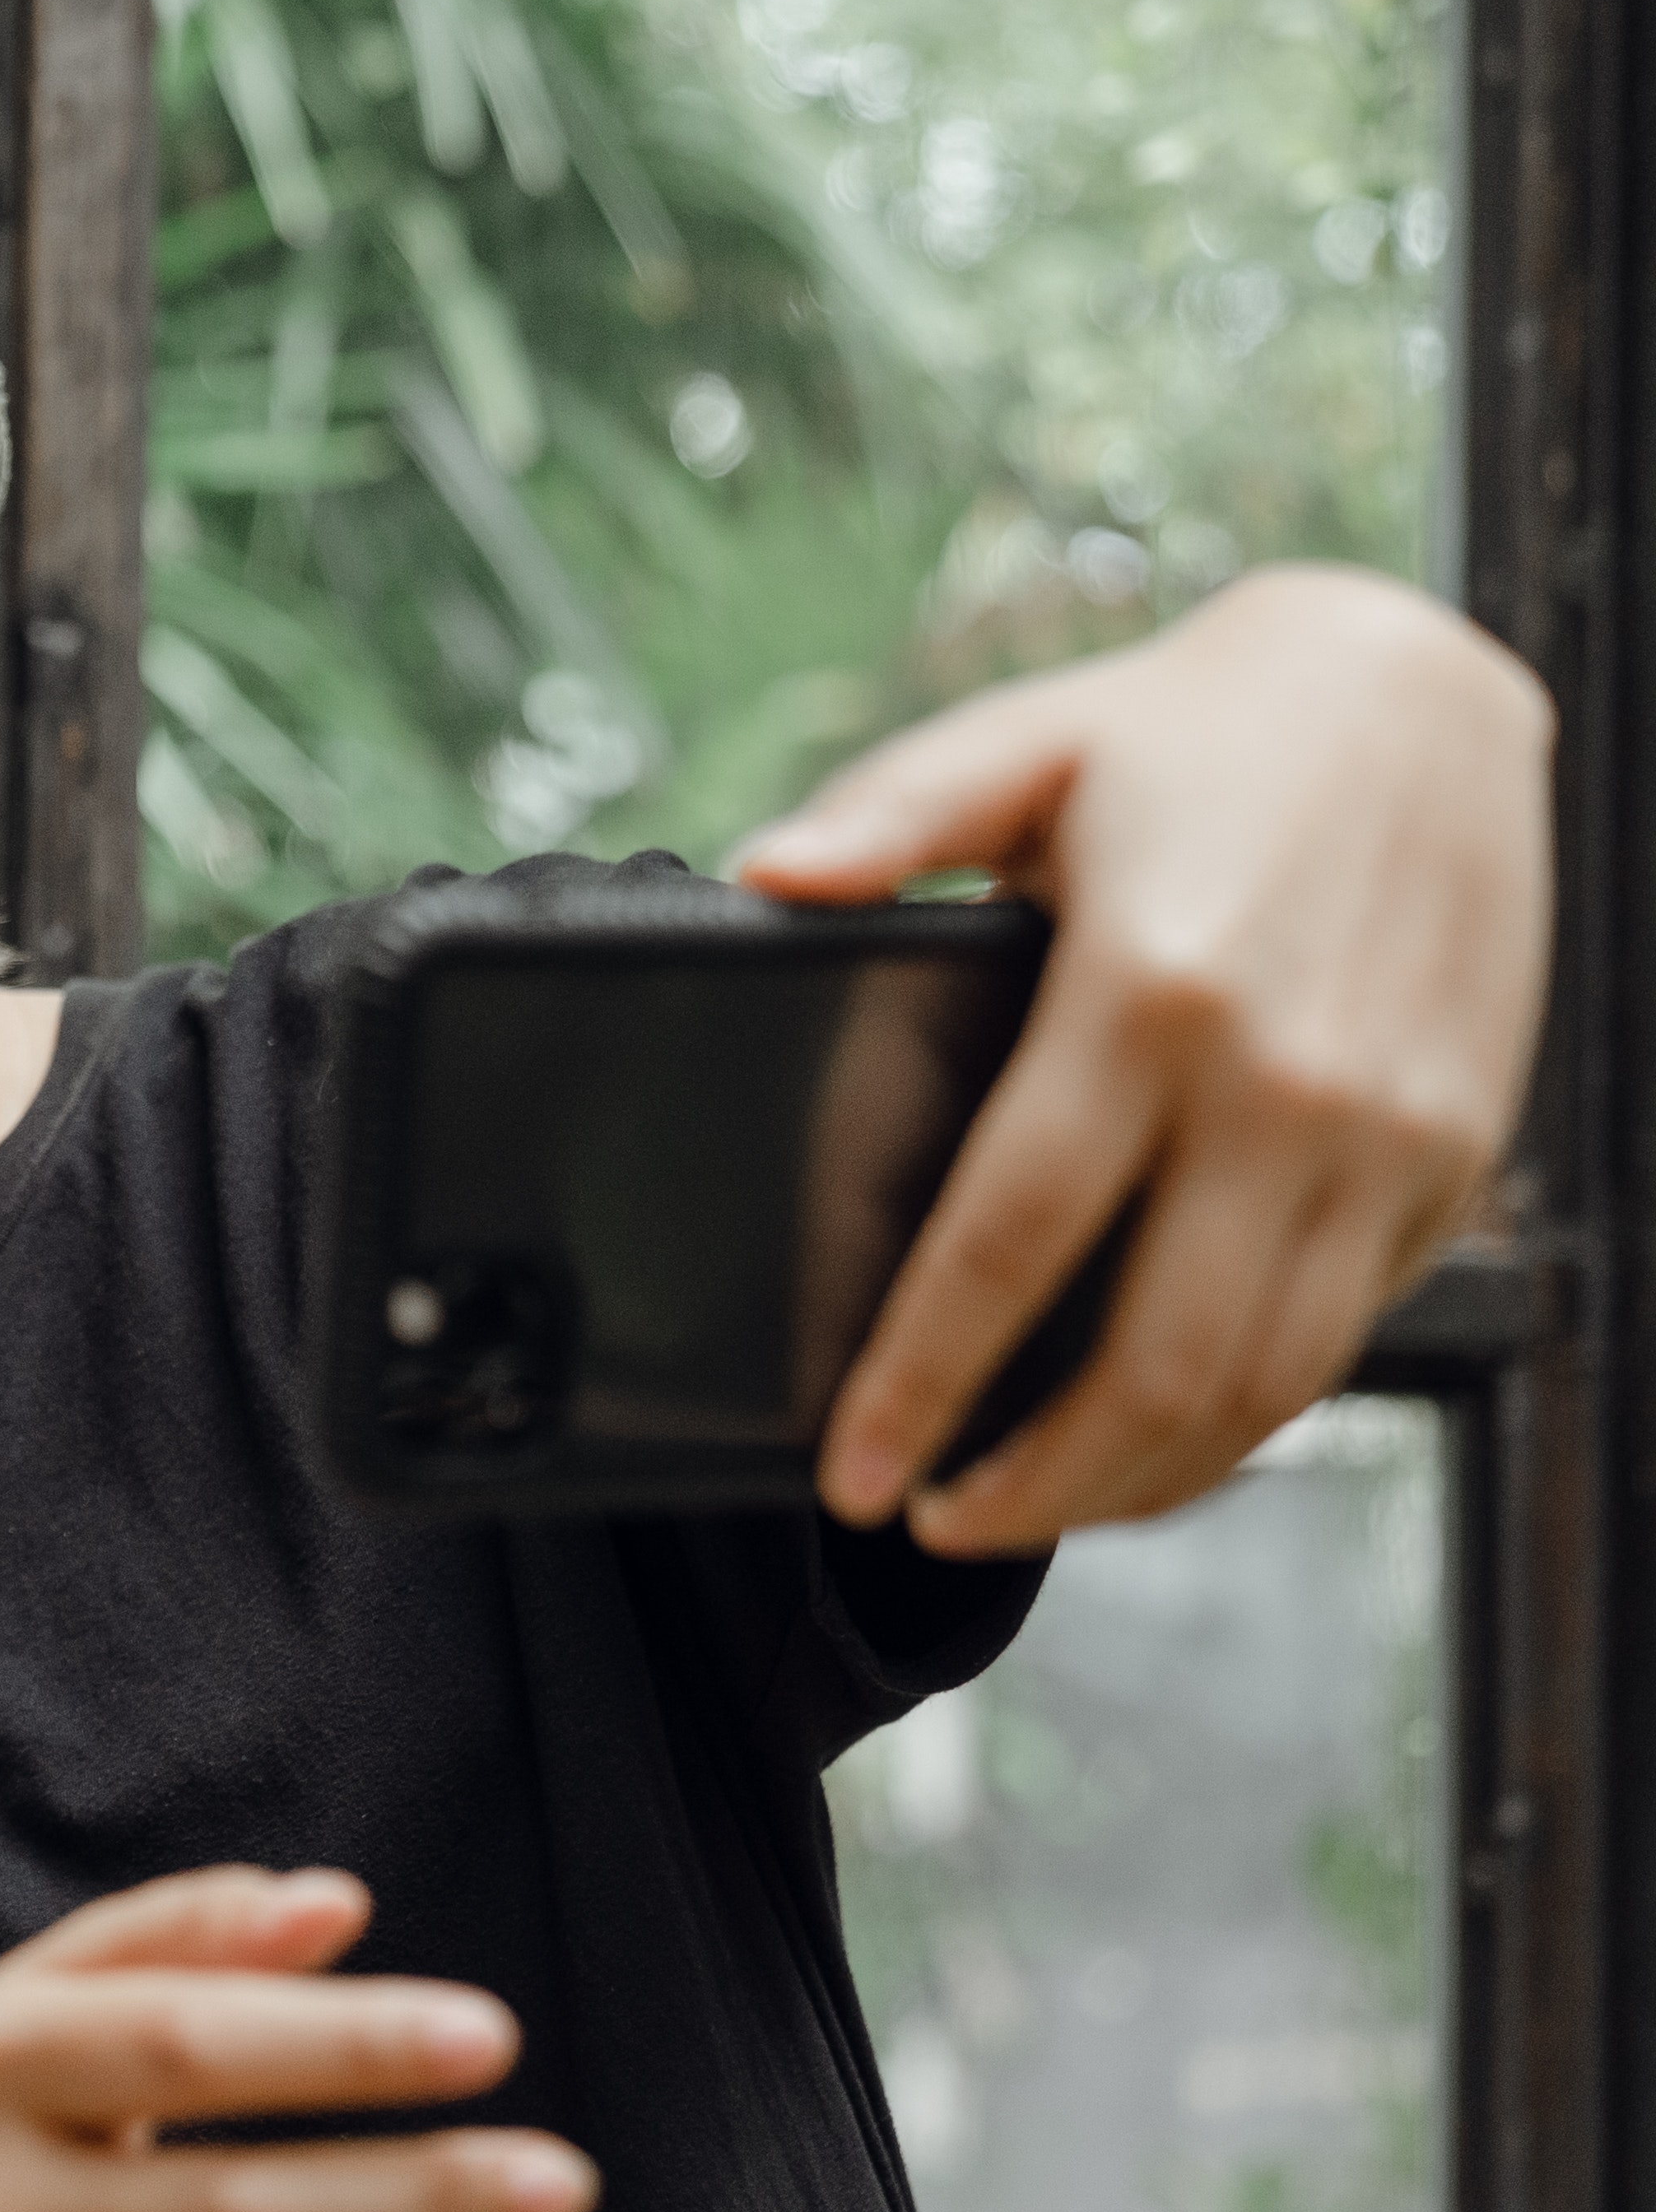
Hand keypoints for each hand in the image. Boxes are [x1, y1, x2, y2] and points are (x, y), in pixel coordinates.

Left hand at [737, 563, 1550, 1550]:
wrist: (1428, 694)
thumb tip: (763, 877)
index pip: (1010, 1242)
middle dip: (1028, 1481)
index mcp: (1151, 995)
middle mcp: (1283, 1090)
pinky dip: (1241, 1425)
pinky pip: (1340, 1342)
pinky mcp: (1448, 1163)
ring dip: (1135, 1483)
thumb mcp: (1028, 743)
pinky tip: (1151, 1442)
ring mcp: (1384, 1142)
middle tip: (926, 1517)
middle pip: (1151, 1365)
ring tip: (1016, 1506)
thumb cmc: (1202, 729)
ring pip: (1261, 1387)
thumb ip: (889, 818)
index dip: (922, 1378)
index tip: (854, 1465)